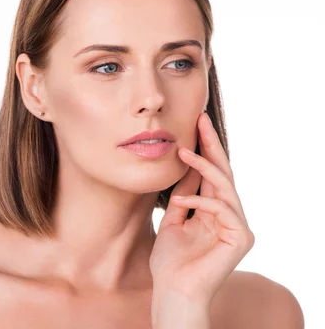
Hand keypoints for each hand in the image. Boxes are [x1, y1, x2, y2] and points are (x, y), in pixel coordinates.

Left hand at [149, 112, 254, 302]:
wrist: (172, 291)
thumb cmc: (170, 262)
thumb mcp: (173, 220)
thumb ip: (183, 196)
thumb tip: (186, 167)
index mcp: (214, 211)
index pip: (213, 175)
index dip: (205, 149)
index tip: (195, 124)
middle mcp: (230, 216)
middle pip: (224, 173)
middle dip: (211, 145)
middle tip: (201, 119)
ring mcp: (238, 227)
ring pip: (225, 186)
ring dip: (203, 167)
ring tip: (183, 152)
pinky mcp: (241, 238)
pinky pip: (222, 209)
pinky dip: (199, 201)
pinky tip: (178, 201)